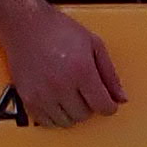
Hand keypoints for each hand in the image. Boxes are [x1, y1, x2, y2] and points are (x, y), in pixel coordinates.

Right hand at [1, 1, 125, 128]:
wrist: (25, 24)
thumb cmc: (59, 30)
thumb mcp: (94, 44)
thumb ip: (110, 74)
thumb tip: (121, 98)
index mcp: (81, 70)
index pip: (102, 105)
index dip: (109, 106)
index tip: (107, 103)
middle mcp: (62, 85)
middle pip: (84, 115)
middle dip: (89, 106)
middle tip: (85, 92)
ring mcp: (43, 94)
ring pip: (66, 121)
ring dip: (72, 112)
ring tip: (70, 96)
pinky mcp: (28, 98)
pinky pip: (46, 122)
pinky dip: (54, 117)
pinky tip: (57, 103)